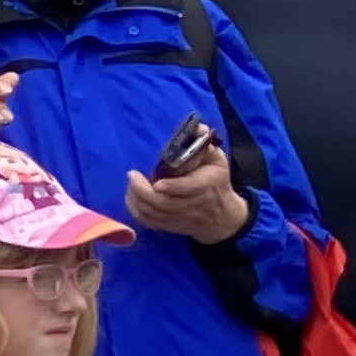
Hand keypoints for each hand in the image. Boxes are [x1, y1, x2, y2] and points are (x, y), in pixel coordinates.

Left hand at [125, 154, 248, 243]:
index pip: (189, 188)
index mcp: (207, 185)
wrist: (225, 218)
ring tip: (130, 185)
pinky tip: (131, 198)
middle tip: (132, 176)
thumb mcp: (217, 161)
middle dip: (143, 191)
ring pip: (154, 214)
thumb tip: (196, 127)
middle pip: (164, 203)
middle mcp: (194, 204)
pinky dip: (136, 212)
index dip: (172, 187)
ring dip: (136, 200)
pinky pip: (150, 223)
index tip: (156, 182)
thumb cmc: (218, 182)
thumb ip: (205, 144)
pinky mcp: (172, 227)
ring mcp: (182, 218)